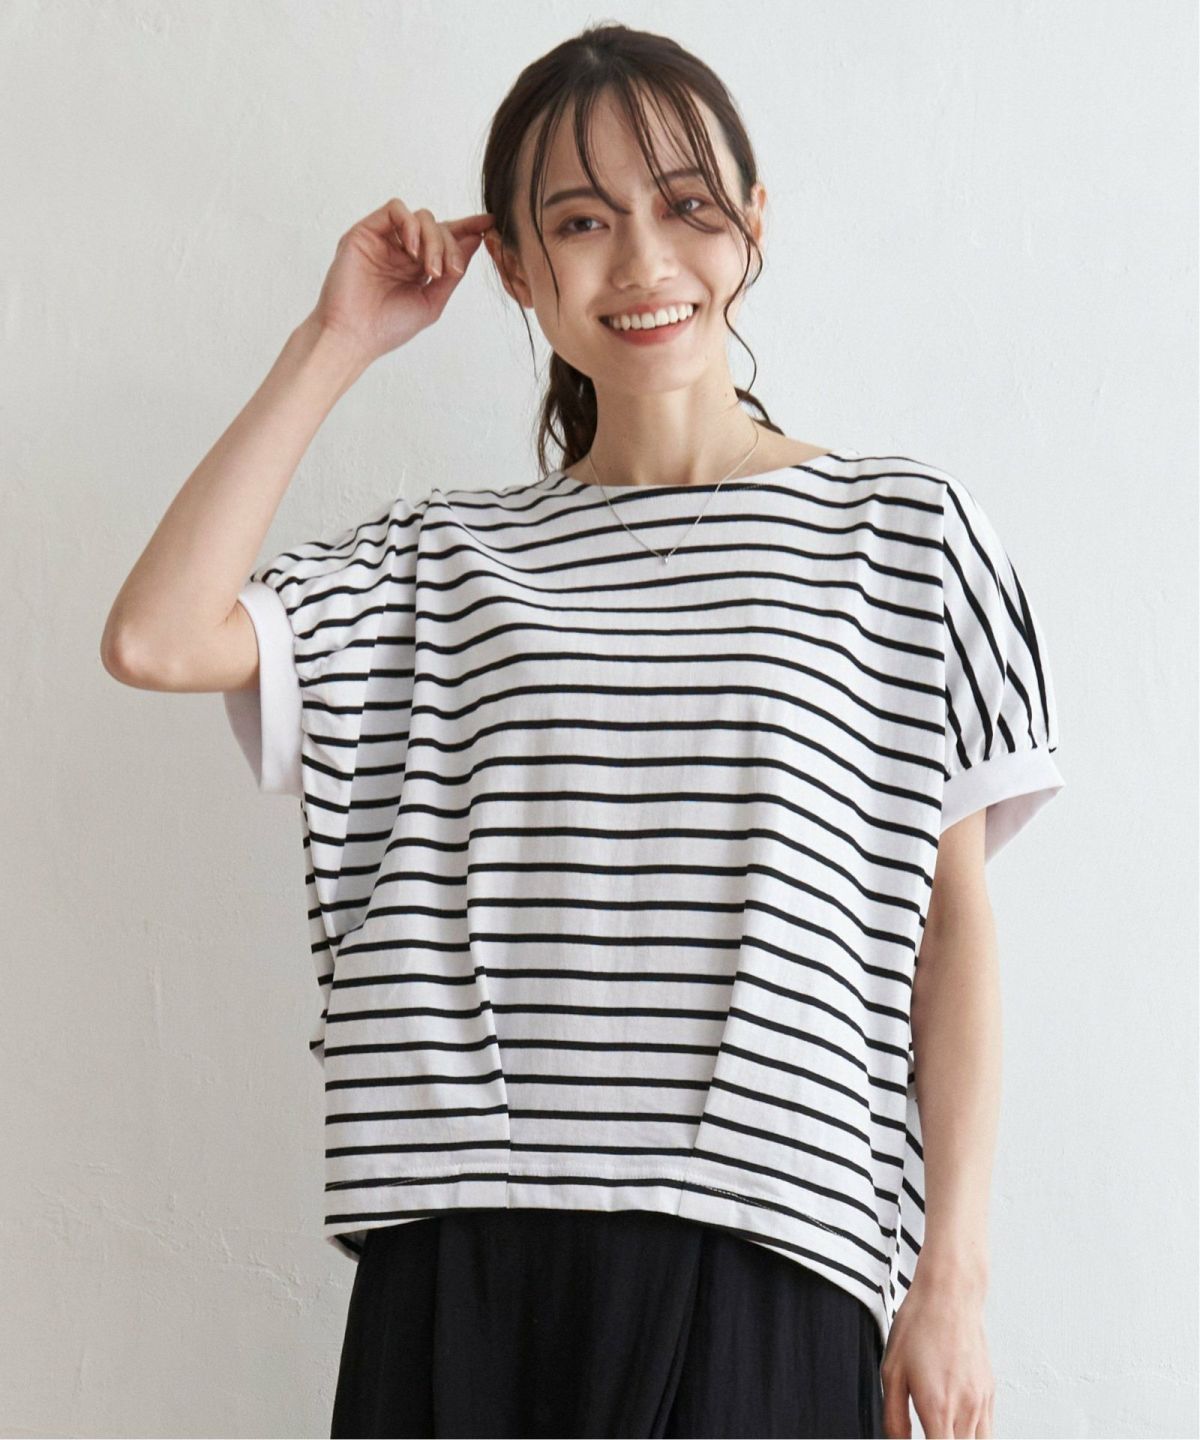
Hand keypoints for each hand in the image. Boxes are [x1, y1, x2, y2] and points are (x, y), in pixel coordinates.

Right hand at [307, 198, 495, 365]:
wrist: (354, 337)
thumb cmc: (388, 327)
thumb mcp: (432, 300)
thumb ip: (452, 271)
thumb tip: (476, 241)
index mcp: (417, 267)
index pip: (445, 239)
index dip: (467, 228)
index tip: (490, 223)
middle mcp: (401, 250)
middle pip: (437, 227)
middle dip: (450, 245)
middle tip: (449, 271)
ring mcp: (384, 240)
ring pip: (420, 217)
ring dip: (433, 239)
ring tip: (431, 268)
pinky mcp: (365, 232)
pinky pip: (395, 210)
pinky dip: (410, 225)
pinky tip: (412, 250)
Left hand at [880, 1278, 995, 1436]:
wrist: (950, 1295)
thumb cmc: (919, 1326)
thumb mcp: (891, 1371)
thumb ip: (894, 1417)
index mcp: (937, 1407)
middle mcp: (965, 1409)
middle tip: (928, 1430)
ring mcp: (981, 1402)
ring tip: (941, 1430)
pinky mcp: (990, 1393)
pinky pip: (987, 1431)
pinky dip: (973, 1435)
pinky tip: (955, 1426)